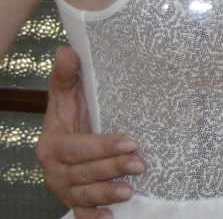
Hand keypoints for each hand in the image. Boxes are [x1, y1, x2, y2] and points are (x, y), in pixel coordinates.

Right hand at [36, 47, 142, 216]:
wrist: (70, 138)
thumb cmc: (74, 116)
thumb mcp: (68, 96)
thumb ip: (67, 76)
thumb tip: (66, 50)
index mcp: (52, 145)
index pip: (77, 148)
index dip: (102, 145)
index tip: (130, 140)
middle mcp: (55, 170)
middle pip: (84, 172)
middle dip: (112, 168)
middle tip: (140, 163)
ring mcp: (64, 188)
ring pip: (84, 194)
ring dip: (106, 193)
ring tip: (129, 191)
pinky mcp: (74, 201)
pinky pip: (81, 213)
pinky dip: (93, 217)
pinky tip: (109, 218)